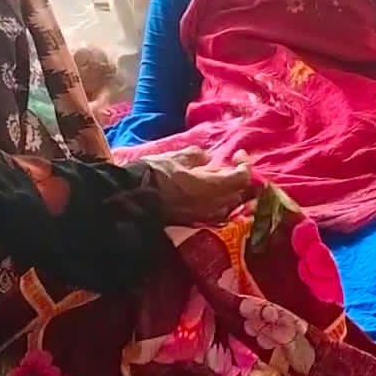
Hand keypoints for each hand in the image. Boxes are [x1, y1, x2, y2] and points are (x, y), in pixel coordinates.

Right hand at [139, 148, 254, 225]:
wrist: (131, 199)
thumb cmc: (153, 175)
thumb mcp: (175, 158)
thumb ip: (196, 157)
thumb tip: (206, 157)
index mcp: (211, 187)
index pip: (241, 178)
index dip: (244, 165)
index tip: (238, 154)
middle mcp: (211, 205)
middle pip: (237, 193)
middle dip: (236, 178)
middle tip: (227, 165)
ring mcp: (202, 216)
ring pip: (226, 204)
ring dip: (226, 191)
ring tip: (216, 177)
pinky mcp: (192, 221)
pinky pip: (213, 211)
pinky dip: (215, 200)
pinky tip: (204, 190)